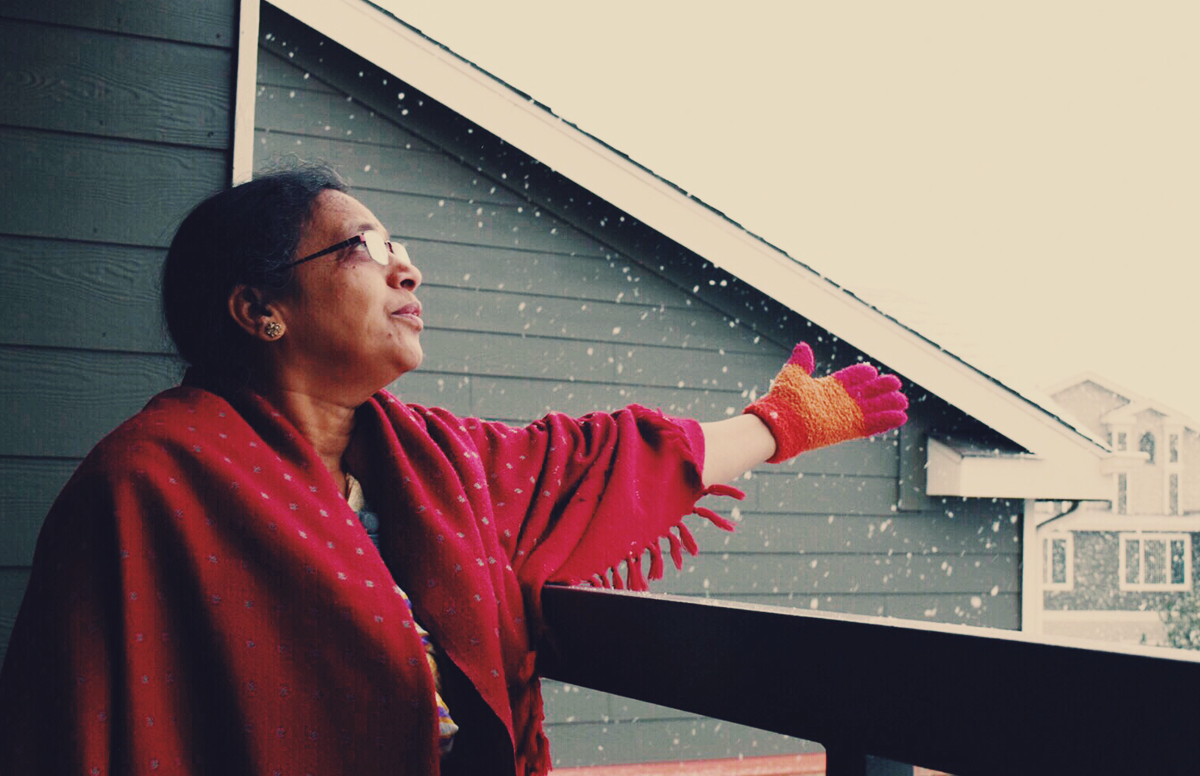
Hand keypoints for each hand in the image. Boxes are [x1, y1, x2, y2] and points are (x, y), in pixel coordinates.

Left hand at [743, 342, 907, 462]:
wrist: (777, 424)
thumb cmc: (782, 400)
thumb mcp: (793, 375)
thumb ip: (802, 362)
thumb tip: (803, 346)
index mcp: (827, 388)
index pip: (849, 380)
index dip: (861, 375)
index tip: (872, 371)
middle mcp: (838, 402)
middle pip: (865, 394)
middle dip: (880, 389)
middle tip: (896, 383)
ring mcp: (843, 416)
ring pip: (871, 409)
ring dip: (888, 405)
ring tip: (903, 401)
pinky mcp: (846, 429)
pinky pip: (870, 425)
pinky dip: (885, 421)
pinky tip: (900, 417)